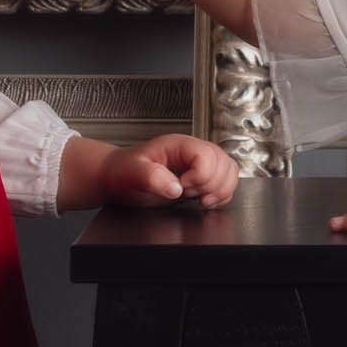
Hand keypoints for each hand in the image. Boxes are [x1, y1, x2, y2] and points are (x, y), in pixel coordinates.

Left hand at [102, 134, 239, 209]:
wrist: (117, 177)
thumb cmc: (122, 171)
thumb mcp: (131, 172)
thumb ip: (152, 177)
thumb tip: (175, 187)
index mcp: (179, 145)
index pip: (206, 156)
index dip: (199, 176)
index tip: (181, 188)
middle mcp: (193, 152)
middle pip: (223, 164)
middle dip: (210, 185)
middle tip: (187, 194)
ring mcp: (199, 164)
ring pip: (229, 172)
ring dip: (220, 190)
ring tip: (199, 199)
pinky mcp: (201, 178)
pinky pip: (225, 183)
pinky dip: (222, 195)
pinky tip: (205, 201)